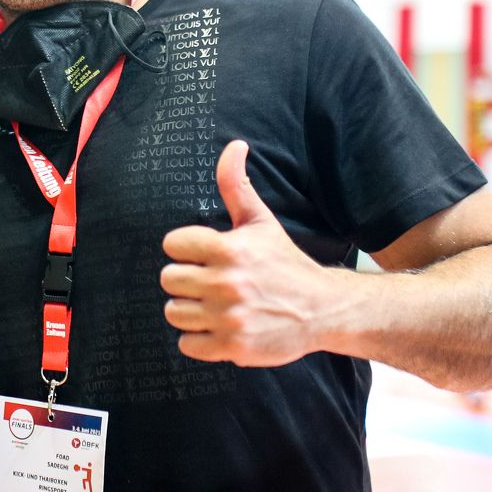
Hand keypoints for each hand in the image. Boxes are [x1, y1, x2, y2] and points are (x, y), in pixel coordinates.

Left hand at [160, 140, 331, 365]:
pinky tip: (217, 327)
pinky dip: (198, 339)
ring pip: (173, 312)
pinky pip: (187, 344)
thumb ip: (237, 185)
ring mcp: (229, 317)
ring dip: (189, 310)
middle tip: (207, 281)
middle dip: (185, 279)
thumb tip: (234, 145)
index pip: (172, 244)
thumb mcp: (261, 221)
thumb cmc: (285, 262)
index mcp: (229, 249)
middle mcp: (226, 283)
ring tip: (211, 304)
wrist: (323, 309)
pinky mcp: (233, 346)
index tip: (203, 255)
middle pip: (168, 279)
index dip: (185, 249)